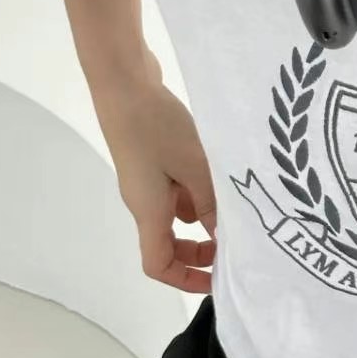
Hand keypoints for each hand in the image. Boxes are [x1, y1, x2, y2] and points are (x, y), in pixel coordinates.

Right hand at [93, 73, 217, 293]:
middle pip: (168, 244)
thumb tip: (225, 240)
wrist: (122, 76)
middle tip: (232, 244)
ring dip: (203, 217)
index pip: (158, 265)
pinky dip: (197, 192)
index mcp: (149, 211)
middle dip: (200, 252)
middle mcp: (144, 201)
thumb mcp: (196, 168)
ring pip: (176, 215)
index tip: (217, 280)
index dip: (186, 280)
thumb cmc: (156, 123)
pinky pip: (176, 190)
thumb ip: (212, 206)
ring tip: (234, 204)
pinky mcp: (152, 159)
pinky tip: (220, 175)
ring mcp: (146, 180)